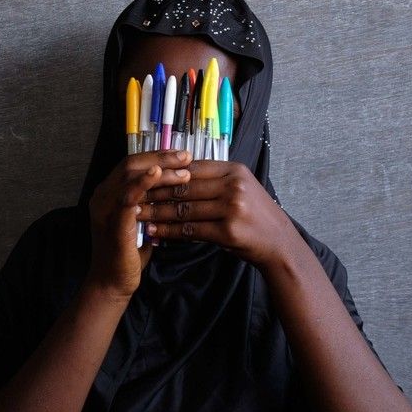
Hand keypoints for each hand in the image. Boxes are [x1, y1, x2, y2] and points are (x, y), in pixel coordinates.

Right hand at [86, 150, 192, 297]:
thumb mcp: (142, 221)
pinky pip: (127, 196)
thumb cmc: (130, 254)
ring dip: (159, 169)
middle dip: (161, 157)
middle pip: (131, 164)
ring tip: (183, 170)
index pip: (132, 164)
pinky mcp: (112, 222)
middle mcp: (103, 196)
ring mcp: (105, 208)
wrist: (113, 282)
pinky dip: (143, 183)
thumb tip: (176, 187)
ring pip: (130, 176)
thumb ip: (150, 203)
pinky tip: (158, 175)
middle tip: (186, 157)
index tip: (181, 155)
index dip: (157, 156)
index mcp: (108, 193)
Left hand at [138, 160, 299, 269]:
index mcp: (234, 170)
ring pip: (184, 208)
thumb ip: (213, 179)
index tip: (144, 178)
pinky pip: (190, 229)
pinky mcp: (228, 231)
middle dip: (156, 192)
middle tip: (132, 196)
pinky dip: (170, 231)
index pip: (191, 167)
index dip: (165, 173)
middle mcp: (233, 185)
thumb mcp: (240, 188)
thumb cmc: (255, 216)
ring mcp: (232, 208)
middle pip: (185, 186)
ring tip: (138, 215)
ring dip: (158, 213)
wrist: (278, 243)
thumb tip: (178, 171)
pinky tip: (156, 232)